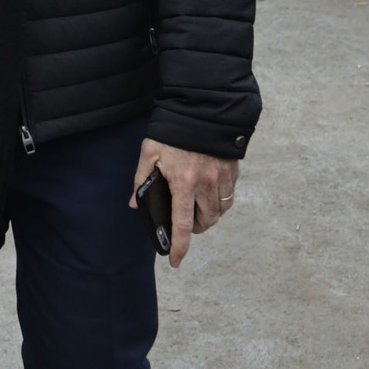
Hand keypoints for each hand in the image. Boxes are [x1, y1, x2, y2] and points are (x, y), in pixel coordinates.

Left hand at [130, 138, 238, 267]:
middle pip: (206, 221)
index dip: (179, 247)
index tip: (175, 261)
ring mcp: (222, 177)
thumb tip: (136, 204)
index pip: (183, 224)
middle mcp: (206, 183)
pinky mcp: (232, 169)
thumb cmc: (172, 130)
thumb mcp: (150, 152)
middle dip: (197, 229)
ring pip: (220, 210)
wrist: (202, 106)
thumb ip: (141, 179)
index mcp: (183, 182)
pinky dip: (220, 201)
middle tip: (187, 226)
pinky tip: (210, 194)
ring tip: (198, 211)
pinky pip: (229, 195)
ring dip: (210, 217)